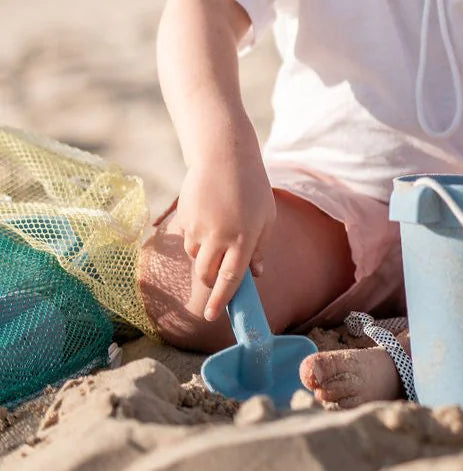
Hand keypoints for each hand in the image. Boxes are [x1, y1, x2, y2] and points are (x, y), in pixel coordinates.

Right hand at [175, 154, 275, 321]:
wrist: (223, 156)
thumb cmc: (252, 187)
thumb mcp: (267, 216)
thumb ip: (260, 247)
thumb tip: (256, 276)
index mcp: (244, 238)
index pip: (231, 279)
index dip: (221, 300)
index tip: (213, 316)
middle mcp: (220, 236)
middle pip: (207, 273)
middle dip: (211, 281)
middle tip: (218, 275)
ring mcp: (199, 228)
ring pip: (196, 257)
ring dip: (205, 255)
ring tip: (220, 228)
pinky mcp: (185, 219)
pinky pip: (189, 238)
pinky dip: (197, 237)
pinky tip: (209, 215)